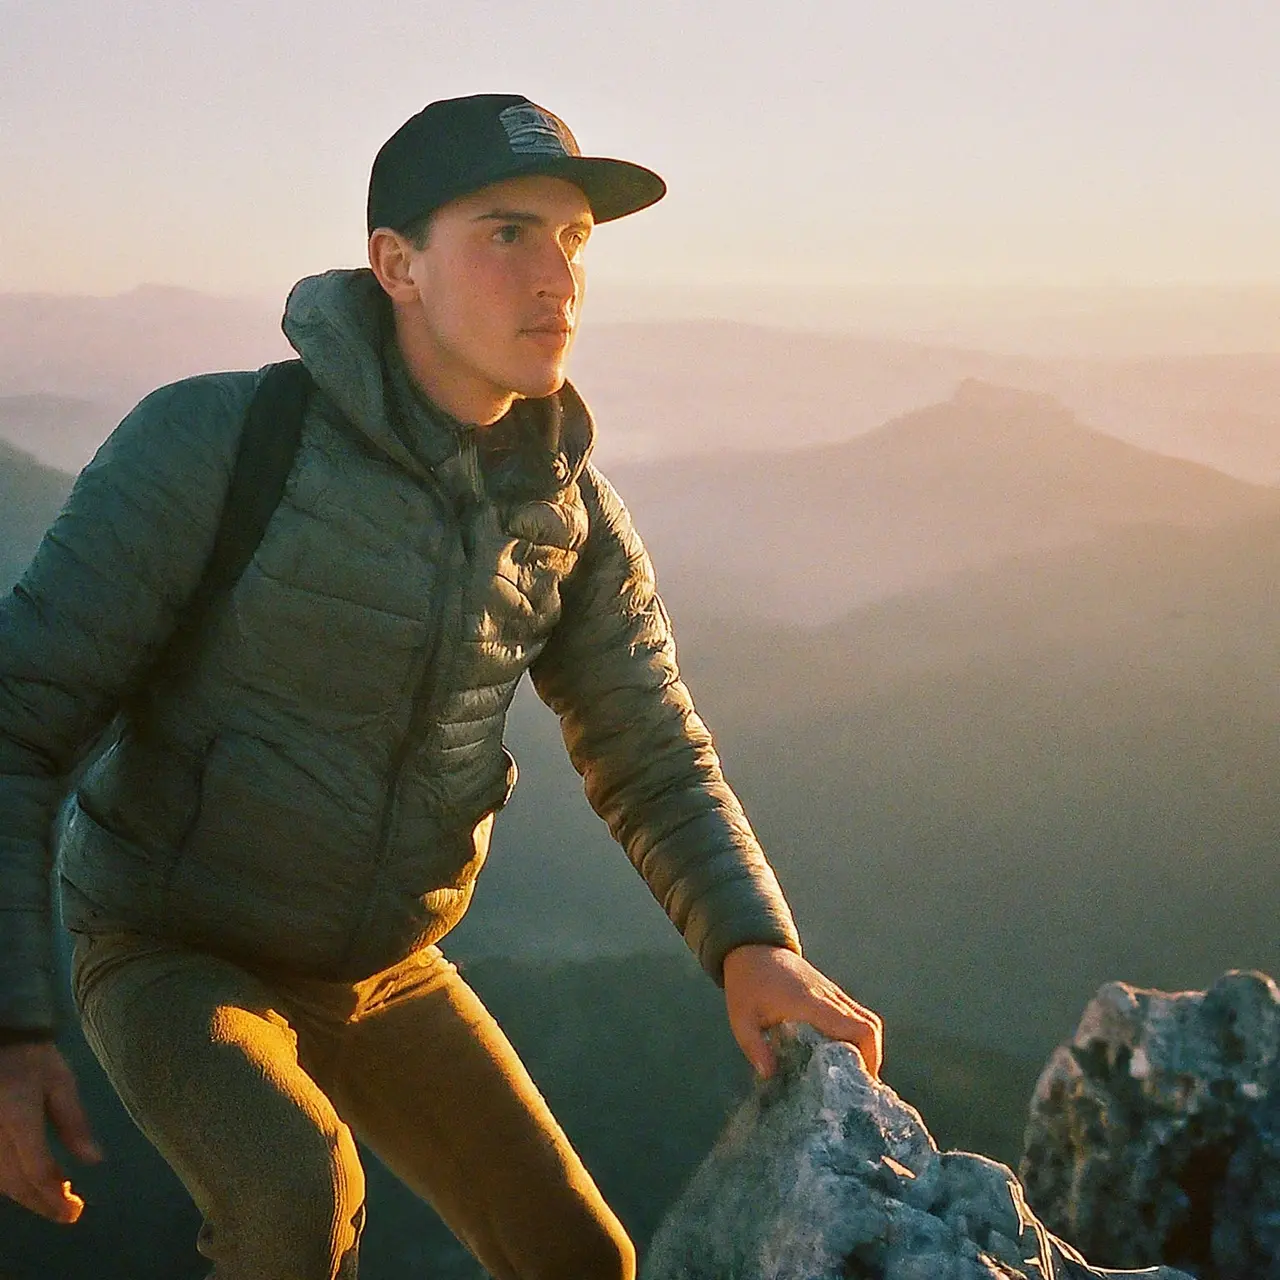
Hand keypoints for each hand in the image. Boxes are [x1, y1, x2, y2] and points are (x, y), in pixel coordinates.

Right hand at [0, 1042, 101, 1222]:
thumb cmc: (33, 1058)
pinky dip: (10, 1182)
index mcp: (17, 1116)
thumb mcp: (61, 1082)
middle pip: (14, 1182)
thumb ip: (74, 1122)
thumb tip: (94, 1159)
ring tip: (53, 1203)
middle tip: (67, 1214)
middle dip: (41, 1202)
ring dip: (25, 1196)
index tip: (74, 1210)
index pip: (33, 1168)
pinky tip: (28, 1187)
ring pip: (0, 1180)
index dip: (52, 1195)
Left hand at [722, 944, 882, 1080]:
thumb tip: (769, 1075)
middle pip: (869, 1026)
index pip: (856, 1028)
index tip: (858, 1082)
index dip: (867, 1056)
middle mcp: (829, 997)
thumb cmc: (747, 983)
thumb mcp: (741, 1018)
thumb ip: (754, 1047)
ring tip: (852, 1075)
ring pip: (867, 1020)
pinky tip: (843, 1056)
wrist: (753, 949)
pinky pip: (857, 1015)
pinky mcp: (831, 993)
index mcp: (810, 1003)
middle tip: (856, 1085)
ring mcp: (833, 993)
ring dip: (867, 1048)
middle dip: (871, 1058)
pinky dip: (859, 1037)